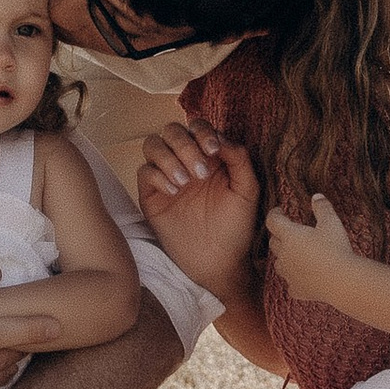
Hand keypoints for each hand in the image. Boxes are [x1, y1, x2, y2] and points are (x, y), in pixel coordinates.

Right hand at [136, 123, 262, 299]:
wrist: (218, 262)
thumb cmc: (235, 228)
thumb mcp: (246, 191)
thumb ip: (239, 159)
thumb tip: (219, 137)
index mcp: (209, 156)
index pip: (197, 126)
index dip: (202, 131)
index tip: (213, 150)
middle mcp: (185, 161)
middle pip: (172, 130)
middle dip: (185, 145)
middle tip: (200, 173)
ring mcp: (166, 177)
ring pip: (153, 145)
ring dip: (169, 158)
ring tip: (185, 183)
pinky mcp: (151, 195)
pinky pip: (144, 171)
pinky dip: (157, 176)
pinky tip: (174, 192)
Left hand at [264, 193, 366, 308]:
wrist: (342, 281)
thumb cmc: (336, 248)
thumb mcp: (332, 223)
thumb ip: (322, 208)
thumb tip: (316, 196)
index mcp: (290, 235)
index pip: (273, 221)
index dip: (274, 214)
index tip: (279, 211)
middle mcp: (284, 254)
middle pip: (274, 242)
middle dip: (279, 235)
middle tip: (288, 231)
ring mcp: (289, 274)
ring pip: (279, 264)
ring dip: (284, 257)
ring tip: (294, 254)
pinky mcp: (296, 290)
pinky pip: (290, 283)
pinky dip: (294, 279)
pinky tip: (302, 278)